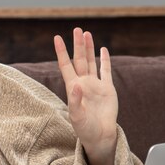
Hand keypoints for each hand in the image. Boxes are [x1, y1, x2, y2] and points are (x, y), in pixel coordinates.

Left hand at [54, 28, 117, 164]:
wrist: (100, 136)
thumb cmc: (84, 129)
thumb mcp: (76, 117)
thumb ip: (75, 101)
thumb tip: (76, 85)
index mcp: (73, 88)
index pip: (65, 65)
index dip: (61, 52)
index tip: (57, 38)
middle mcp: (83, 83)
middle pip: (79, 59)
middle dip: (77, 45)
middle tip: (77, 29)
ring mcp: (95, 85)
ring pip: (91, 62)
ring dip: (89, 48)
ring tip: (86, 34)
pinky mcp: (108, 89)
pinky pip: (106, 71)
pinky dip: (105, 60)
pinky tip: (103, 50)